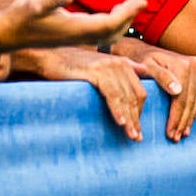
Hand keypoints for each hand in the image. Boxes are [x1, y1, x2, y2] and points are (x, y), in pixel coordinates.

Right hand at [0, 0, 146, 51]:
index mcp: (77, 30)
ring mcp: (80, 36)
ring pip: (112, 28)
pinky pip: (104, 28)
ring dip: (126, 12)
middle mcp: (82, 35)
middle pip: (117, 27)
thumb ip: (52, 0)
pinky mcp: (76, 33)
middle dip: (132, 10)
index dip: (128, 12)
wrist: (9, 33)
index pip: (111, 23)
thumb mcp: (34, 4)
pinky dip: (116, 16)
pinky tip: (118, 7)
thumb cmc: (21, 17)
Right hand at [31, 46, 149, 140]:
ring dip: (130, 119)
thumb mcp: (102, 64)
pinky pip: (111, 94)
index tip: (139, 128)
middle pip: (135, 96)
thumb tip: (144, 70)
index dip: (140, 111)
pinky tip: (120, 122)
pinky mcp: (96, 72)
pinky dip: (117, 110)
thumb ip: (124, 66)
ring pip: (125, 98)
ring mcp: (108, 67)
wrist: (51, 57)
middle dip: (137, 119)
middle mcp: (119, 64)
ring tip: (131, 135)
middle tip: (137, 138)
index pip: (139, 91)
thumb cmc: (75, 65)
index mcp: (123, 63)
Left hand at [111, 38, 195, 139]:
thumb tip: (177, 90)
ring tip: (183, 132)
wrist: (145, 51)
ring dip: (192, 118)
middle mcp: (195, 66)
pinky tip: (191, 119)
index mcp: (182, 65)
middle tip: (175, 137)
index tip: (170, 133)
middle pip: (191, 101)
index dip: (176, 118)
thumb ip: (162, 77)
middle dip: (183, 122)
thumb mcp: (147, 67)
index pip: (182, 99)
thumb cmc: (143, 62)